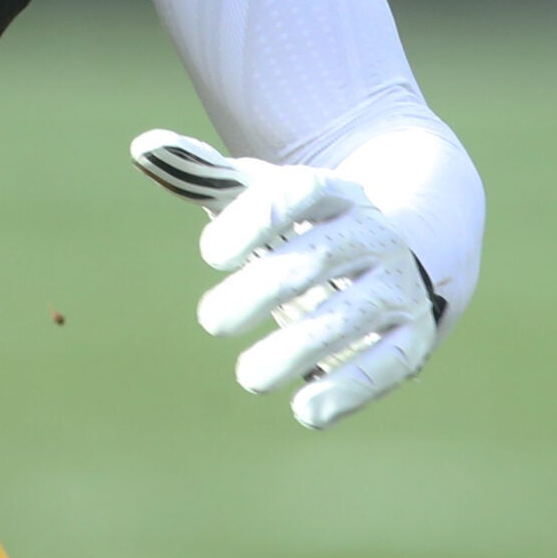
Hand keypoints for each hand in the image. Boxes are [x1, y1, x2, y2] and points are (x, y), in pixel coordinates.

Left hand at [130, 129, 437, 429]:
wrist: (394, 247)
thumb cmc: (300, 223)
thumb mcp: (258, 193)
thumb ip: (201, 174)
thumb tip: (143, 146)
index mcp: (332, 191)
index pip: (296, 194)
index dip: (253, 222)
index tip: (210, 256)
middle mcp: (372, 233)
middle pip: (312, 262)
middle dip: (257, 294)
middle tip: (210, 321)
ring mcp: (397, 284)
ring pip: (347, 318)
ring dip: (295, 351)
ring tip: (249, 377)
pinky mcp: (413, 334)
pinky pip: (387, 362)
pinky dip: (349, 389)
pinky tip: (307, 411)